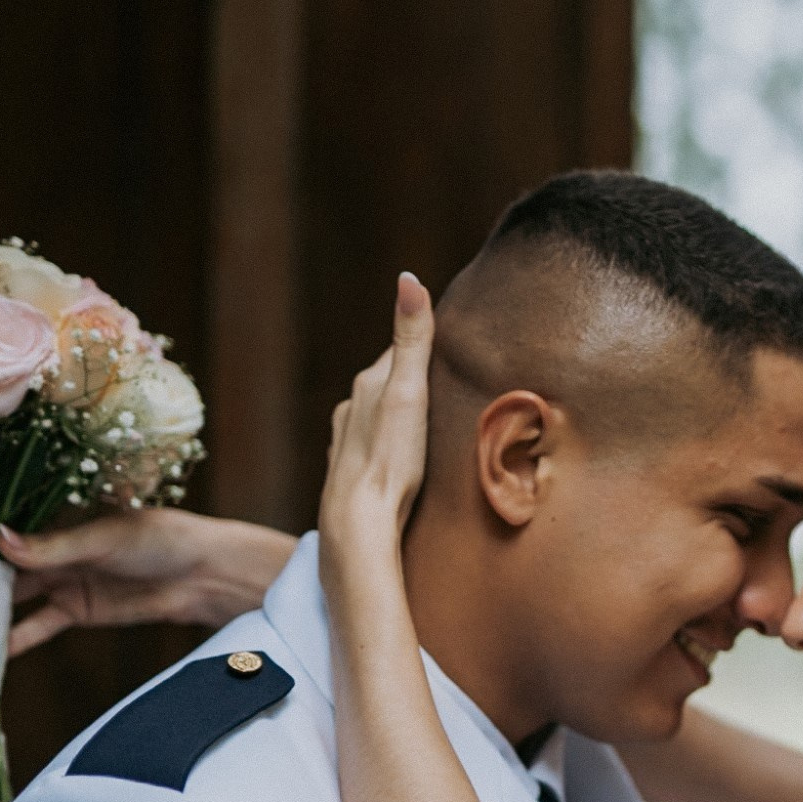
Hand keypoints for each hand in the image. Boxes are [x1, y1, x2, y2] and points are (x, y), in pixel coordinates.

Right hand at [0, 511, 296, 656]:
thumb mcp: (104, 538)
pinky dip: (11, 640)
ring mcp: (63, 581)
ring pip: (9, 602)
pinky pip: (37, 627)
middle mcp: (53, 550)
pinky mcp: (78, 611)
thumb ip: (52, 546)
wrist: (204, 572)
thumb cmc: (160, 538)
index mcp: (55, 520)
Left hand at [319, 273, 433, 558]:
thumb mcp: (409, 392)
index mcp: (369, 384)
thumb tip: (408, 278)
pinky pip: (376, 447)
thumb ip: (412, 339)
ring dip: (403, 416)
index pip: (404, 350)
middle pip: (391, 383)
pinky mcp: (351, 471)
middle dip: (416, 382)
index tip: (453, 340)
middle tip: (451, 386)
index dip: (429, 345)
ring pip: (382, 416)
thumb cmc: (390, 460)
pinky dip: (391, 445)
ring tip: (431, 426)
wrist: (360, 523)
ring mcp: (349, 440)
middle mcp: (353, 407)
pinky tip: (404, 460)